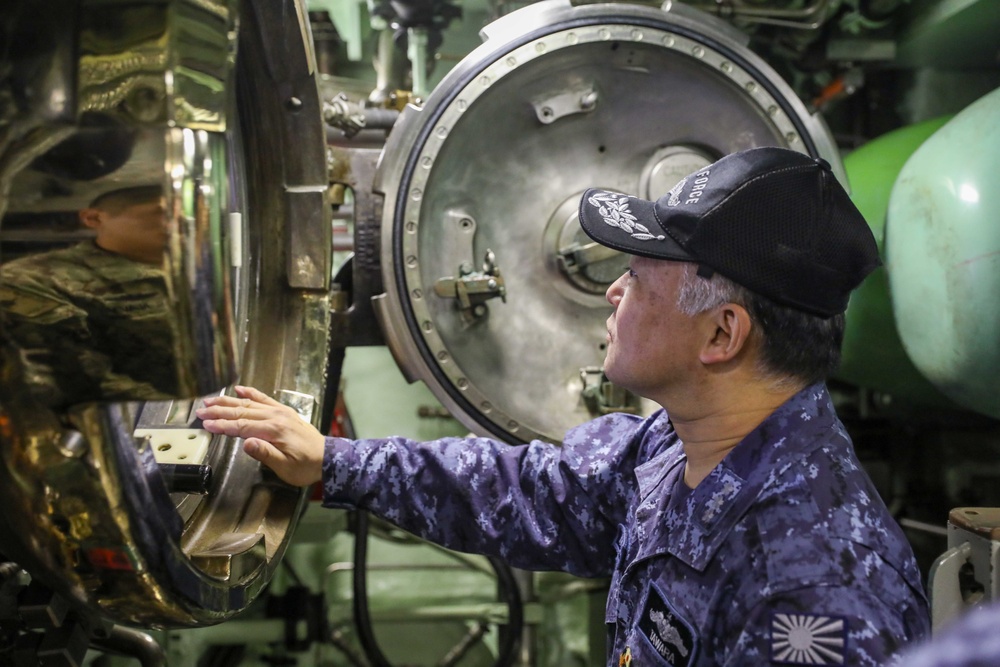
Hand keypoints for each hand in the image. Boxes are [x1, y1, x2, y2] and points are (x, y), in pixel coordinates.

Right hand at [196, 385, 324, 486]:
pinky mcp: (284, 411)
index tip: (205, 424)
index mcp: (274, 431)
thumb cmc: (306, 466)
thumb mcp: (286, 467)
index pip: (242, 426)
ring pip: (250, 403)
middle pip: (242, 411)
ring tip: (210, 400)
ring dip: (229, 401)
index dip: (222, 425)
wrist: (328, 458)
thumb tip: (246, 442)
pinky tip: (239, 388)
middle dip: (219, 411)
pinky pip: (265, 398)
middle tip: (200, 411)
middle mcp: (276, 417)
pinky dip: (251, 392)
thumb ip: (265, 454)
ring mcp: (280, 412)